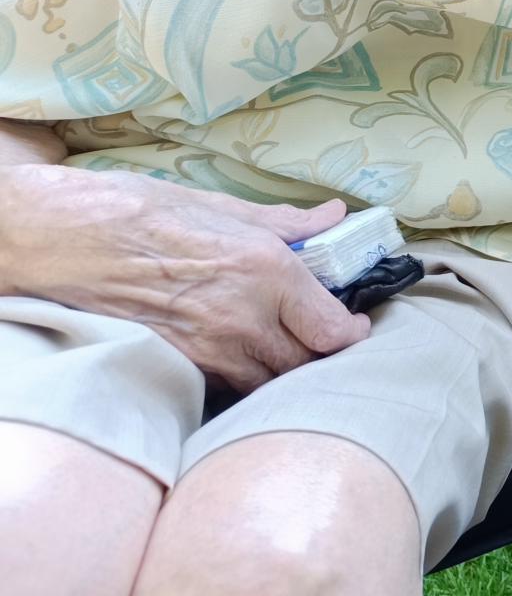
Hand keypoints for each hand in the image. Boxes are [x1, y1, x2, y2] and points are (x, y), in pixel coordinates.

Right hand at [0, 166, 369, 391]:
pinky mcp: (176, 367)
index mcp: (267, 271)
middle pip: (305, 364)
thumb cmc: (144, 213)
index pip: (332, 329)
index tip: (356, 326)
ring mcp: (207, 350)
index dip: (352, 333)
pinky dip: (242, 380)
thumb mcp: (224, 208)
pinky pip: (226, 387)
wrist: (70, 240)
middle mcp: (244, 318)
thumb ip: (287, 224)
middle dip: (321, 355)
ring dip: (283, 372)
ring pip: (267, 384)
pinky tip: (242, 360)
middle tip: (324, 338)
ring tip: (286, 350)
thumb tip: (332, 218)